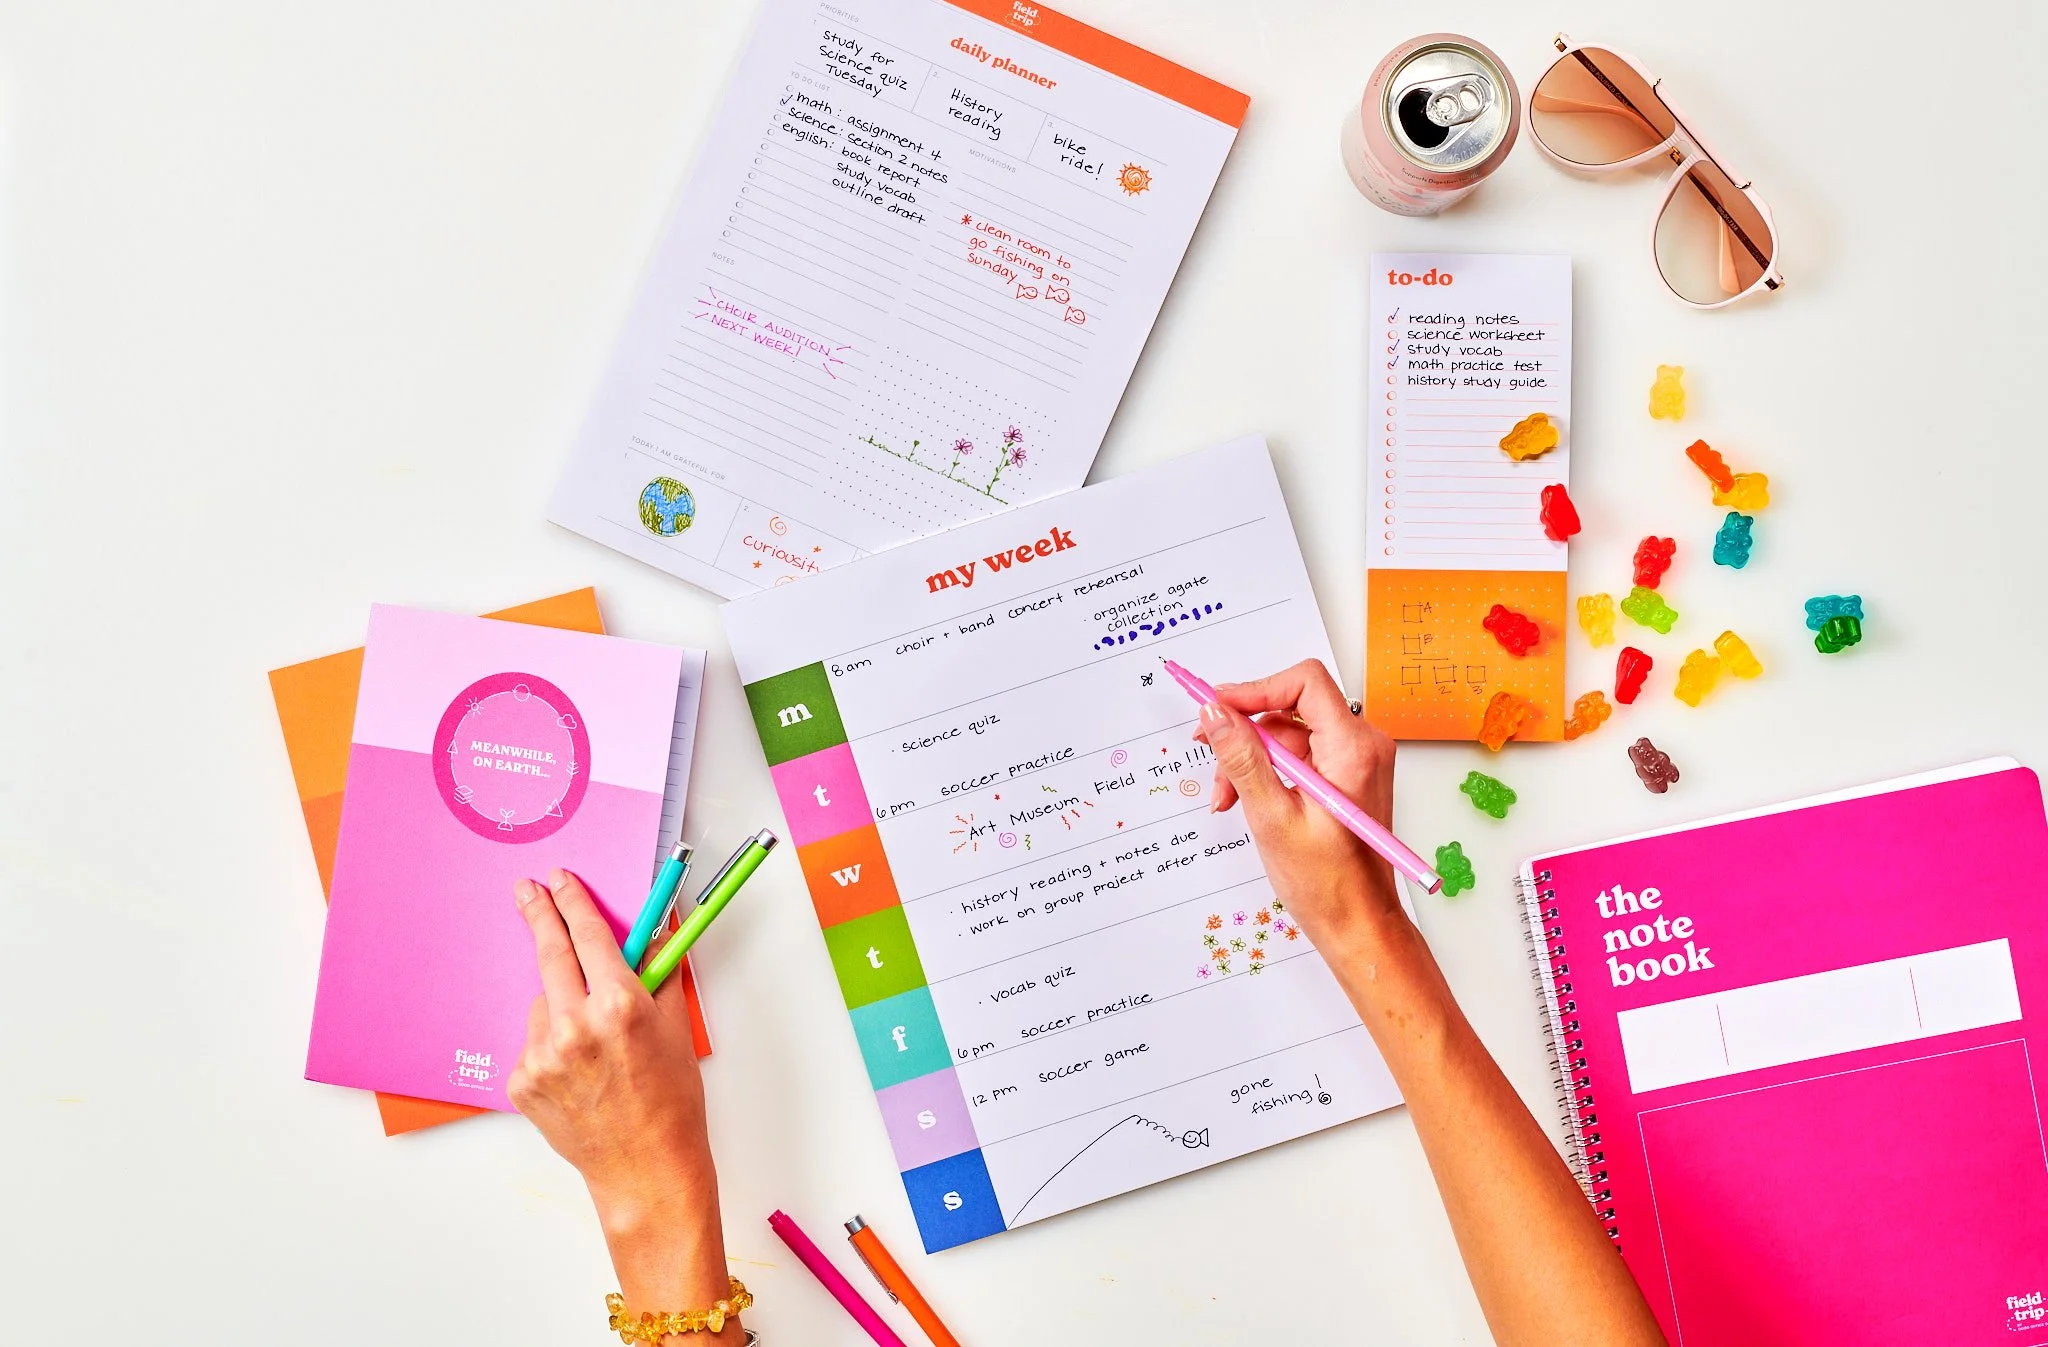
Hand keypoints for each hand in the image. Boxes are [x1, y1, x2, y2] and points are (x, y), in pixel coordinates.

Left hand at [508, 870, 734, 1327]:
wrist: (646, 1169)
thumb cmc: (671, 1102)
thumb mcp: (675, 1027)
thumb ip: (659, 972)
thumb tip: (654, 930)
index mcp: (620, 1006)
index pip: (590, 935)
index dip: (574, 902)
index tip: (560, 881)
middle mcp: (576, 1026)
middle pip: (549, 953)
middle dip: (538, 916)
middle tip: (526, 891)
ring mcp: (543, 1056)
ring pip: (543, 1004)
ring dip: (560, 1005)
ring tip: (592, 1044)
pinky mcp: (521, 1081)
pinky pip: (533, 1043)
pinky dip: (551, 1045)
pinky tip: (577, 1072)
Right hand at [1196, 660, 1402, 951]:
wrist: (1359, 925)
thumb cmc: (1328, 884)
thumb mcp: (1272, 817)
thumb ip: (1242, 759)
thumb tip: (1215, 714)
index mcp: (1353, 750)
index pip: (1303, 683)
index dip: (1254, 690)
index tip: (1216, 707)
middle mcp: (1362, 747)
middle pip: (1290, 709)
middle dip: (1245, 734)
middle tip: (1208, 752)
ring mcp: (1355, 762)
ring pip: (1288, 736)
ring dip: (1251, 760)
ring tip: (1227, 798)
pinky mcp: (1345, 777)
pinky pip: (1298, 757)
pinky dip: (1268, 773)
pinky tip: (1246, 800)